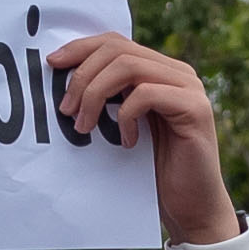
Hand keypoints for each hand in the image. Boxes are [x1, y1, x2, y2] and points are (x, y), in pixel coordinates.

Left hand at [46, 30, 242, 243]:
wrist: (191, 207)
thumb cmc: (152, 170)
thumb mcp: (123, 126)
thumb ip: (109, 97)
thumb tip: (65, 78)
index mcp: (160, 70)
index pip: (115, 42)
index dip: (81, 48)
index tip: (52, 64)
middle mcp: (178, 72)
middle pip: (118, 50)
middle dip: (82, 77)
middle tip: (65, 110)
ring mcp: (189, 88)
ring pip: (128, 67)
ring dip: (95, 94)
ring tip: (84, 126)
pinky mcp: (195, 109)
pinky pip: (146, 95)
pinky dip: (126, 116)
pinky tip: (126, 141)